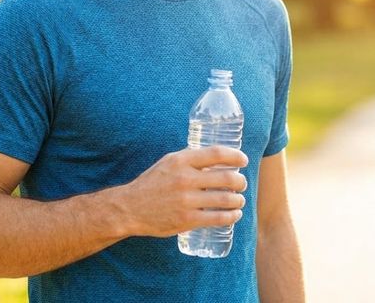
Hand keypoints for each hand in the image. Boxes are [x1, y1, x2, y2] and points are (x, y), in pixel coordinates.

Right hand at [122, 146, 248, 237]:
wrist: (131, 207)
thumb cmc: (152, 182)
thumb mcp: (168, 162)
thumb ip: (190, 158)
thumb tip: (215, 156)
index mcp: (181, 160)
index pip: (216, 154)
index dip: (235, 156)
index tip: (244, 160)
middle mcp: (185, 178)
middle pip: (226, 178)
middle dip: (240, 181)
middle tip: (242, 183)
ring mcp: (187, 200)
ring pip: (225, 199)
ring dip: (238, 200)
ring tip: (239, 200)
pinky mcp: (187, 220)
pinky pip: (217, 218)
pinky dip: (231, 216)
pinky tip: (234, 214)